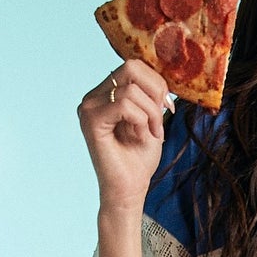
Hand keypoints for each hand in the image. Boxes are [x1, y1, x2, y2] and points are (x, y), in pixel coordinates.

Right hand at [77, 60, 175, 212]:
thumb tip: (162, 78)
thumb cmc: (139, 160)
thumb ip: (152, 95)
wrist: (129, 190)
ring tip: (150, 134)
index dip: (157, 82)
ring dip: (151, 113)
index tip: (167, 108)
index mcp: (106, 94)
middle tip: (162, 117)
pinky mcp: (91, 120)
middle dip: (155, 91)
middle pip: (131, 67)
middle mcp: (93, 97)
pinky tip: (140, 137)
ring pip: (131, 89)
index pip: (134, 66)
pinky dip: (141, 120)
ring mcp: (89, 107)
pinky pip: (124, 104)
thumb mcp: (152, 119)